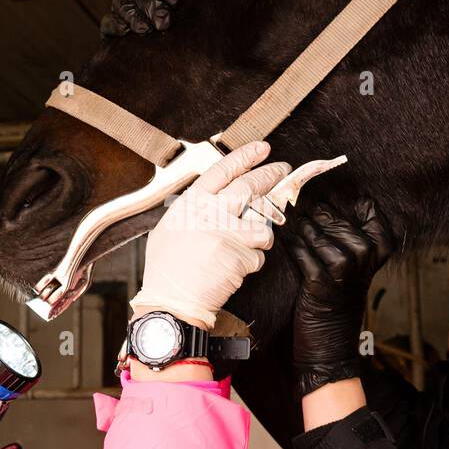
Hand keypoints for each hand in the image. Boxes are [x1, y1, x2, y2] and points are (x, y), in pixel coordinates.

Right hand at [100, 0, 189, 36]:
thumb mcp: (185, 14)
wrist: (163, 66)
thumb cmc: (179, 35)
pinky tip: (124, 31)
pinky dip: (115, 24)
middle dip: (151, 4)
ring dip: (133, 15)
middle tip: (164, 21)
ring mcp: (121, 11)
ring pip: (121, 2)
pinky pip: (107, 22)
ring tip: (145, 29)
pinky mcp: (110, 30)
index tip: (174, 1)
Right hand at [130, 140, 289, 330]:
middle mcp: (211, 212)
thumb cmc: (167, 268)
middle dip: (271, 174)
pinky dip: (251, 261)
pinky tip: (234, 267)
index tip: (262, 148)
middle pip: (250, 186)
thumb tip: (211, 199)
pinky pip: (259, 253)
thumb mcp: (170, 227)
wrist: (172, 300)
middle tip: (281, 170)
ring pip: (263, 222)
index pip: (224, 169)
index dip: (245, 156)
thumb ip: (192, 210)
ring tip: (248, 241)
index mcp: (192, 203)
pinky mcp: (242, 255)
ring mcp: (229, 232)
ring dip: (261, 232)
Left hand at [284, 197, 395, 397]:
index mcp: (380, 249)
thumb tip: (323, 204)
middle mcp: (365, 255)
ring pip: (316, 233)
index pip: (369, 209)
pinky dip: (290, 244)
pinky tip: (285, 239)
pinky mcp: (320, 281)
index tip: (329, 192)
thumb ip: (348, 237)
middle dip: (316, 212)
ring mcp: (344, 267)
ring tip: (290, 220)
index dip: (347, 201)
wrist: (331, 344)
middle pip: (336, 218)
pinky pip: (300, 251)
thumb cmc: (338, 300)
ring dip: (301, 227)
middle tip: (299, 205)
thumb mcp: (355, 268)